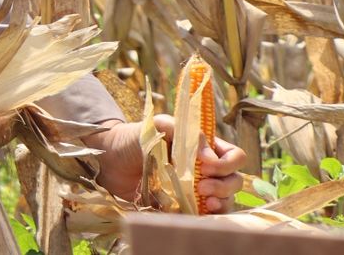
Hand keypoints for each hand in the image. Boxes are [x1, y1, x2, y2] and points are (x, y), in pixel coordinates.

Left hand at [84, 114, 247, 211]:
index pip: (234, 156)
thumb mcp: (159, 126)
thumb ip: (187, 135)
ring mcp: (195, 190)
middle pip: (234, 182)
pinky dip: (205, 217)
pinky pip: (203, 217)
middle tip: (202, 187)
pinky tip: (193, 213)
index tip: (207, 166)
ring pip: (225, 201)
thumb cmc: (135, 137)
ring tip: (204, 202)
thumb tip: (211, 158)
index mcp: (203, 149)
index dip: (228, 163)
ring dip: (220, 203)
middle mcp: (205, 171)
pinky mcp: (182, 207)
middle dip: (225, 186)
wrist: (109, 159)